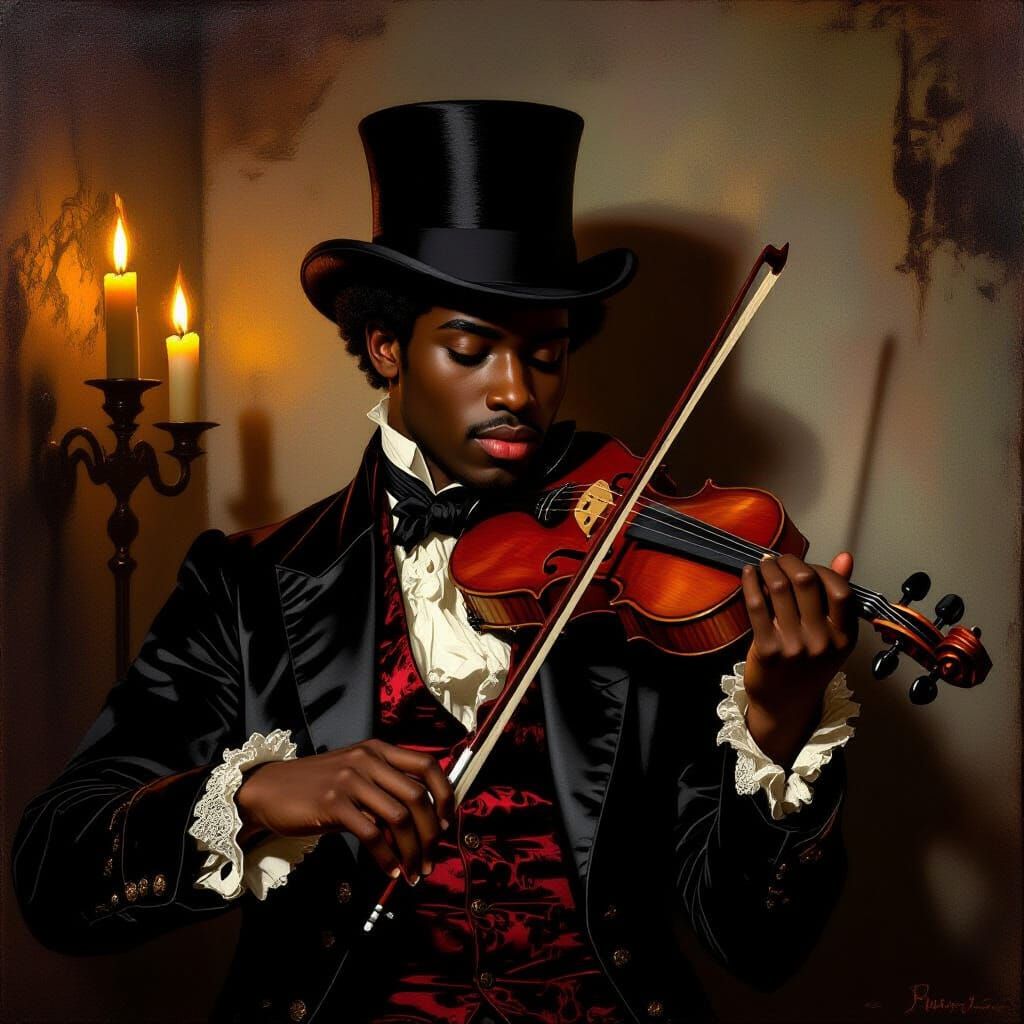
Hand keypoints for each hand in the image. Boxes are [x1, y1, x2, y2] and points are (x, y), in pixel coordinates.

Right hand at [235, 738, 454, 884]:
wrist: (269, 790)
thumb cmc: (317, 786)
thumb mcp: (356, 775)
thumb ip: (385, 789)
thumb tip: (422, 823)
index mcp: (379, 750)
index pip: (428, 766)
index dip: (445, 795)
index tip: (446, 824)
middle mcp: (368, 759)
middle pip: (418, 796)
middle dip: (431, 834)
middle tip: (430, 860)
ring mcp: (350, 779)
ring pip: (399, 817)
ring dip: (412, 851)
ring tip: (413, 872)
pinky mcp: (333, 803)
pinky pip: (371, 834)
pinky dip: (386, 857)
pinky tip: (389, 870)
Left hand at [739, 551, 857, 768]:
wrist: (784, 707)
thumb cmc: (807, 667)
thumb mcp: (831, 637)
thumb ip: (838, 598)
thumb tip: (845, 557)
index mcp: (844, 637)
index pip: (840, 590)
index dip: (822, 570)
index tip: (807, 567)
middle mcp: (822, 641)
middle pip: (806, 582)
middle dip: (790, 561)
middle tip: (779, 559)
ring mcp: (794, 646)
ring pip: (779, 588)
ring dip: (768, 568)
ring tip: (764, 564)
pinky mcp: (767, 649)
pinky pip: (757, 604)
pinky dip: (750, 582)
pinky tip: (748, 574)